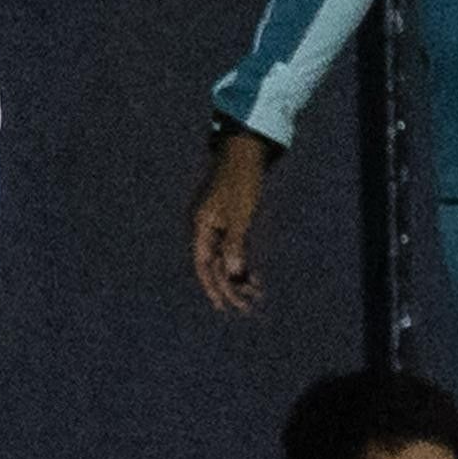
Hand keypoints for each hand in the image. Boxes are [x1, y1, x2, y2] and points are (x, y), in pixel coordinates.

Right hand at [190, 124, 276, 315]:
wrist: (246, 151)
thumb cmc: (241, 180)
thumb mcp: (240, 214)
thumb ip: (235, 245)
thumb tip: (234, 275)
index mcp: (201, 226)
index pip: (203, 266)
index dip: (212, 288)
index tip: (222, 307)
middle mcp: (205, 229)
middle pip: (215, 267)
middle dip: (230, 288)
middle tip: (247, 307)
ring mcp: (216, 226)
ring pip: (225, 259)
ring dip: (238, 278)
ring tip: (256, 294)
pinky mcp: (228, 222)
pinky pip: (232, 249)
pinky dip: (242, 262)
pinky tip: (253, 276)